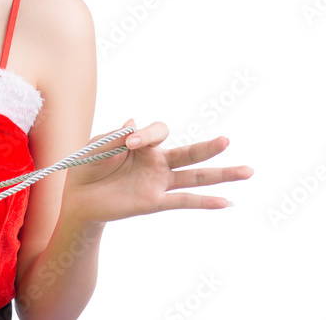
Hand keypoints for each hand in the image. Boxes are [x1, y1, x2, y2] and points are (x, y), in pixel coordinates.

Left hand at [61, 118, 252, 223]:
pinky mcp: (153, 201)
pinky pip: (183, 200)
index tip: (130, 142)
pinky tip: (227, 202)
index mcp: (143, 144)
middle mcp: (156, 162)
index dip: (147, 134)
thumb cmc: (87, 167)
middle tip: (227, 141)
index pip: (158, 131)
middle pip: (189, 153)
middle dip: (209, 147)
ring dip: (221, 175)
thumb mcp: (95, 147)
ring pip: (195, 177)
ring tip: (248, 172)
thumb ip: (113, 137)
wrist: (78, 198)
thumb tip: (132, 123)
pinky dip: (204, 202)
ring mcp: (158, 182)